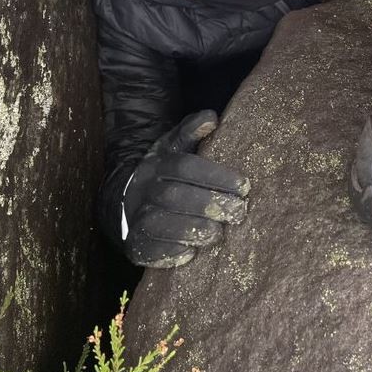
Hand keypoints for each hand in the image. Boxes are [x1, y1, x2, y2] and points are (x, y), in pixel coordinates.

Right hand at [121, 111, 249, 267]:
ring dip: (192, 229)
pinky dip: (170, 253)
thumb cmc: (165, 175)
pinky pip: (149, 251)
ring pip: (159, 224)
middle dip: (209, 204)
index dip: (214, 175)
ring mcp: (136, 218)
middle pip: (174, 196)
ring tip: (218, 233)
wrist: (128, 202)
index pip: (184, 166)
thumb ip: (192, 132)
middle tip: (238, 211)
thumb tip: (212, 118)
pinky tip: (191, 253)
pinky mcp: (134, 246)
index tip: (244, 185)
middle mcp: (143, 190)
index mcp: (156, 164)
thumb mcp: (174, 148)